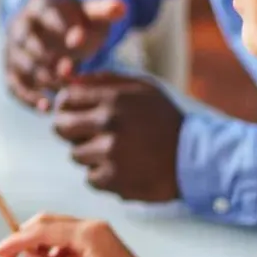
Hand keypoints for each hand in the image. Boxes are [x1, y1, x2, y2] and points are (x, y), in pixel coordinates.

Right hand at [0, 214, 171, 256]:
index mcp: (87, 234)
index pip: (41, 232)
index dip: (16, 242)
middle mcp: (92, 227)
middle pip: (47, 224)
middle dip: (24, 240)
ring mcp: (97, 233)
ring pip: (56, 232)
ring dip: (39, 248)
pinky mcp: (100, 242)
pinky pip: (69, 241)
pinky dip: (54, 253)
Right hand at [4, 0, 125, 108]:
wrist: (53, 31)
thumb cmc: (77, 21)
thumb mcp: (91, 12)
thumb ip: (106, 10)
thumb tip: (120, 8)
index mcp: (39, 6)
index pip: (48, 15)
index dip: (62, 28)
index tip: (80, 41)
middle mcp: (19, 26)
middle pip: (30, 43)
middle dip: (52, 59)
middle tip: (73, 73)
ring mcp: (12, 50)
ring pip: (23, 66)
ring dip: (43, 80)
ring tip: (66, 92)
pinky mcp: (10, 71)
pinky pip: (14, 86)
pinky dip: (29, 98)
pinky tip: (48, 108)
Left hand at [51, 72, 181, 201]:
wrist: (196, 157)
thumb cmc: (166, 119)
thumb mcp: (142, 88)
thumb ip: (105, 80)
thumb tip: (69, 78)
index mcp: (113, 99)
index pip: (66, 99)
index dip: (67, 106)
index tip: (75, 113)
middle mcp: (108, 124)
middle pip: (61, 127)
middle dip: (70, 130)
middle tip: (88, 134)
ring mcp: (110, 153)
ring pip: (75, 154)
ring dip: (90, 154)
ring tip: (114, 151)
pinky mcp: (114, 179)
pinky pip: (90, 177)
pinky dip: (102, 175)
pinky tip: (122, 168)